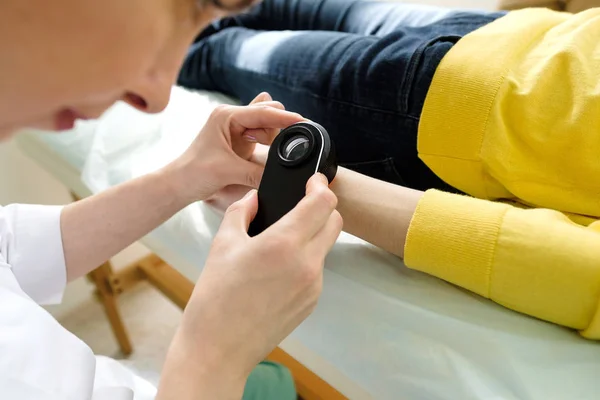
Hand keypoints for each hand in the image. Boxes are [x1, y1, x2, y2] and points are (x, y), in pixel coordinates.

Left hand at [167, 92, 302, 202]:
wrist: (180, 183)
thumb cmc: (194, 172)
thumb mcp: (229, 171)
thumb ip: (256, 172)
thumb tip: (279, 177)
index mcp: (226, 116)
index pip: (262, 112)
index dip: (284, 117)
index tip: (303, 122)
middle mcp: (232, 116)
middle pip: (268, 112)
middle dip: (277, 128)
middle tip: (274, 147)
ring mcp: (236, 127)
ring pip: (267, 123)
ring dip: (271, 137)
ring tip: (255, 153)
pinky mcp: (240, 139)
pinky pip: (263, 134)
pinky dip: (268, 143)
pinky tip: (261, 152)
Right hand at [173, 174, 342, 389]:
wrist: (218, 348)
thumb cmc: (215, 300)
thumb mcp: (222, 245)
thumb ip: (241, 212)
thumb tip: (254, 199)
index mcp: (283, 244)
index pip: (323, 203)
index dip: (320, 186)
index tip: (312, 182)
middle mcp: (306, 264)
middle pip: (335, 222)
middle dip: (322, 209)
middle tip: (300, 207)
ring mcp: (313, 285)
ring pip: (326, 246)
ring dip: (313, 236)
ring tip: (281, 242)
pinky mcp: (312, 302)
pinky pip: (317, 270)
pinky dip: (306, 261)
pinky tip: (279, 270)